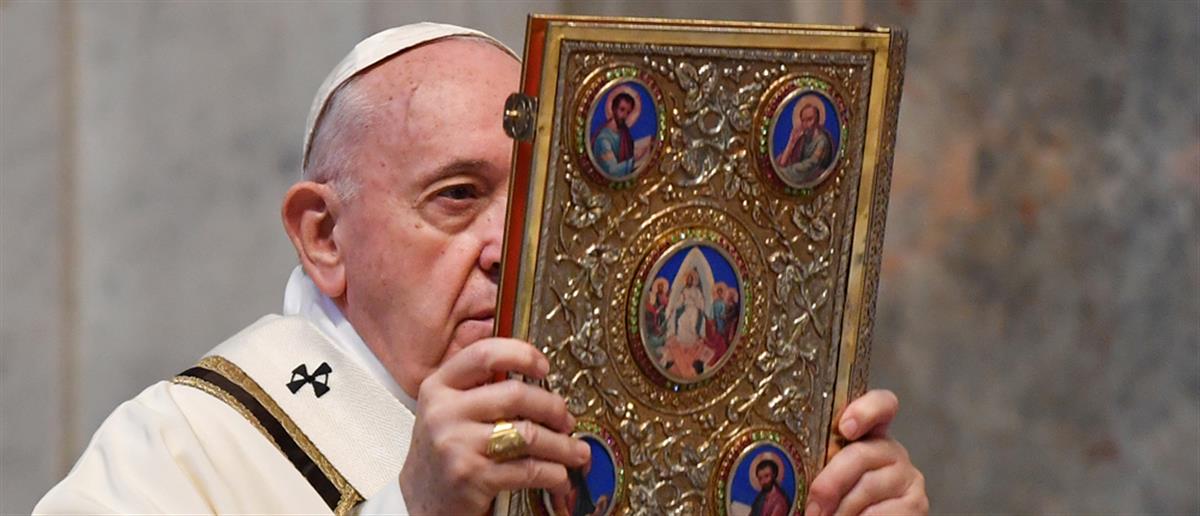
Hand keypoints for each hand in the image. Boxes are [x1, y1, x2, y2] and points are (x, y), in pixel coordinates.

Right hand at [399, 338, 590, 514]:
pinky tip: (560, 476)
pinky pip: (527, 469)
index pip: (484, 355)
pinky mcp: (472, 476)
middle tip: (566, 419)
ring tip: (576, 452)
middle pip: (515, 394)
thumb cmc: (443, 453)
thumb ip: (479, 388)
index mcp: (438, 386)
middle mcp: (444, 411)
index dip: (522, 355)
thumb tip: (536, 376)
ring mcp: (456, 444)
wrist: (418, 503)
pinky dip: (553, 473)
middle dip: (553, 407)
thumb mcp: (448, 411)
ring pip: (527, 434)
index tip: (544, 367)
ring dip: (562, 445)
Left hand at [805, 390, 927, 515]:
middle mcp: (891, 450)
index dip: (865, 411)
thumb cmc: (832, 500)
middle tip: (813, 508)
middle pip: (861, 454)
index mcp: (867, 435)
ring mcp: (907, 476)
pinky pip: (881, 512)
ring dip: (841, 510)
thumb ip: (817, 464)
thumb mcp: (822, 477)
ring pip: (867, 487)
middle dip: (830, 484)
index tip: (845, 428)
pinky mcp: (917, 504)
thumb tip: (787, 467)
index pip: (881, 405)